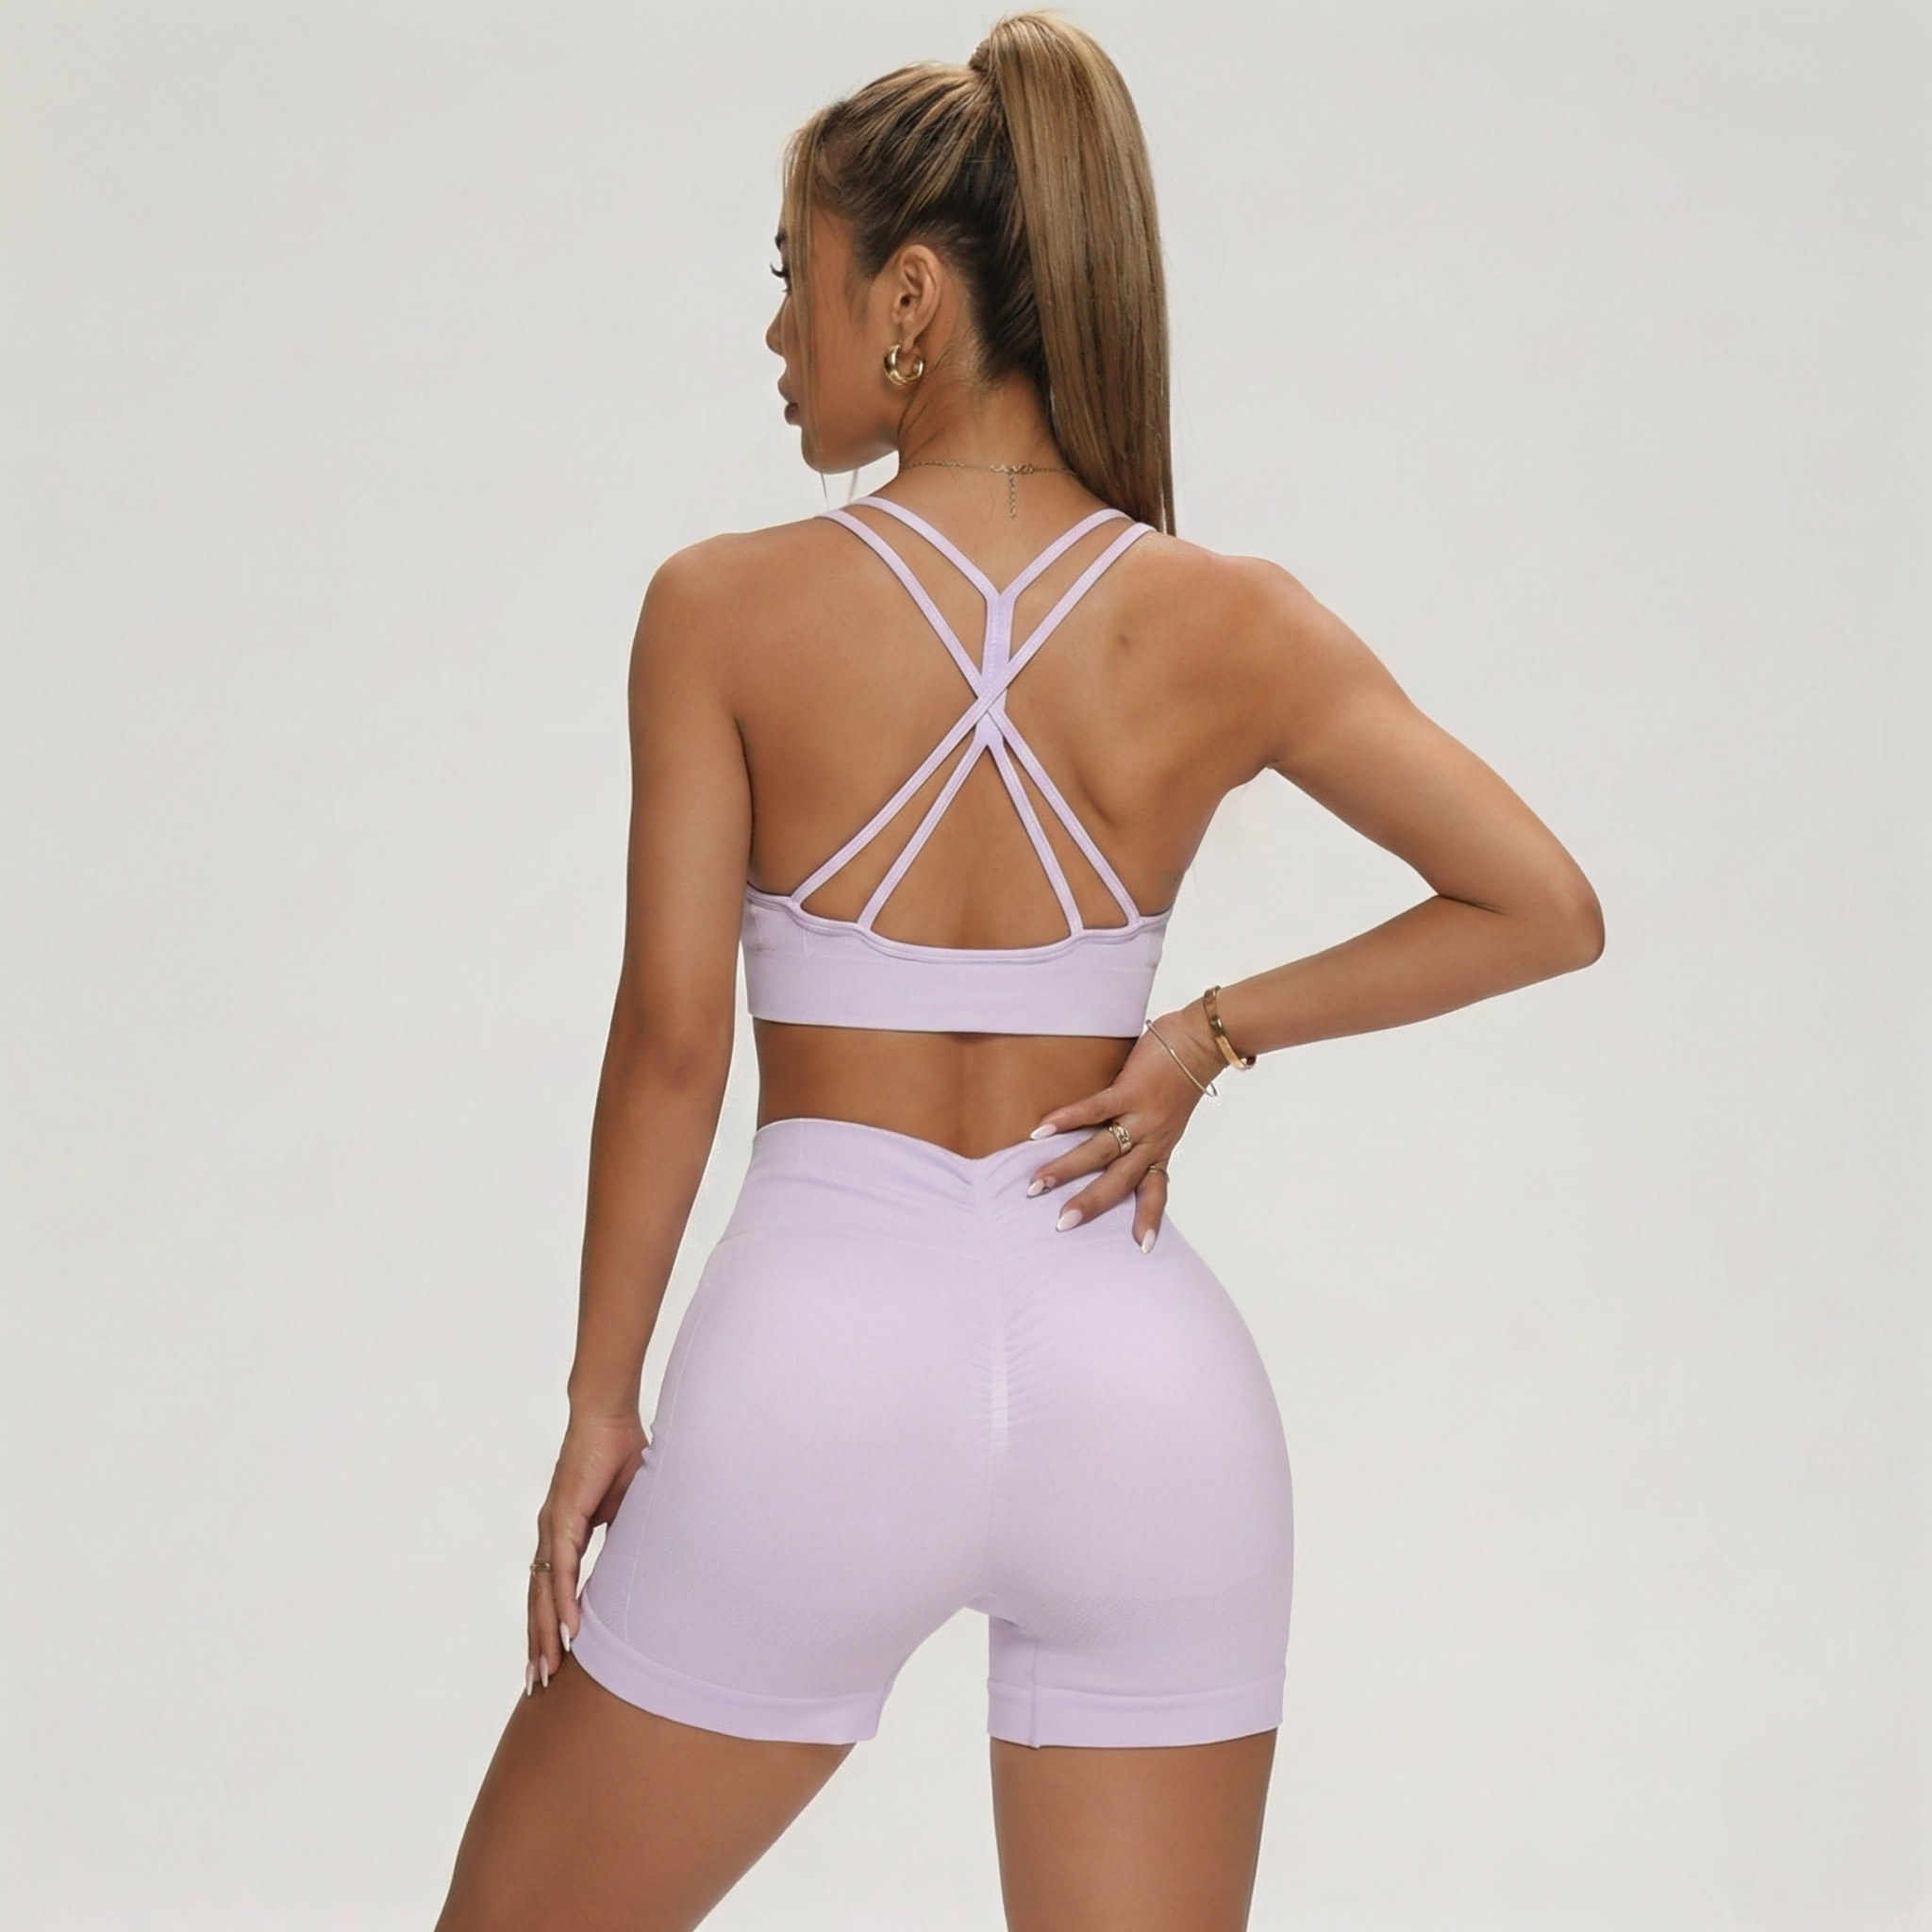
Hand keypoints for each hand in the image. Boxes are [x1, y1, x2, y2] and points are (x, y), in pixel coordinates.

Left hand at [525, 1408, 648, 1692]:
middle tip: (537, 1685)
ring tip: (547, 1671)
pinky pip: (562, 1568)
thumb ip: (623, 1538)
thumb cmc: (619, 1453)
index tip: (551, 1659)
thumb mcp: (627, 1508)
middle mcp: (551, 1534)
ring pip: (545, 1592)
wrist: (607, 1414)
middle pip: (539, 1600)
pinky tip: (567, 1629)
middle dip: (538, 1643)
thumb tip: (636, 1567)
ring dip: (545, 1634)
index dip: (549, 1624)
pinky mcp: (563, 1516)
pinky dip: (563, 1601)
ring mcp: (553, 1526)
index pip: (552, 1588)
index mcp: (564, 1532)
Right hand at [1025, 1005, 1225, 1250]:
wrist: (1201, 1043)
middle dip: (1090, 1204)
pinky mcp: (1130, 1091)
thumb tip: (1113, 1139)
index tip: (1141, 1247)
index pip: (1156, 1190)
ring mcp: (1140, 1116)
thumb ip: (1144, 1132)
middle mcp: (1151, 1139)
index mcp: (1160, 1147)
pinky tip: (1042, 1129)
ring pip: (1101, 1151)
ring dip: (1067, 1168)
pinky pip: (1095, 1110)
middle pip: (1119, 1181)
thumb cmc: (1181, 1076)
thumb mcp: (1168, 1117)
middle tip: (1062, 1224)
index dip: (1149, 1218)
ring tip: (1037, 1183)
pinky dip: (1067, 1119)